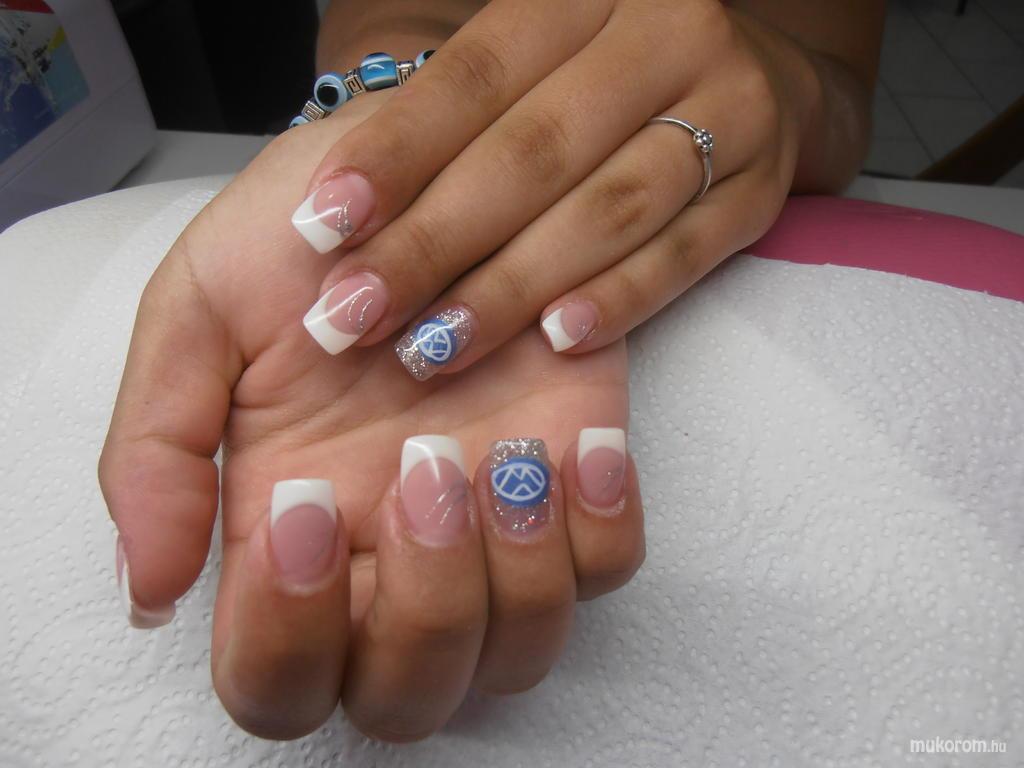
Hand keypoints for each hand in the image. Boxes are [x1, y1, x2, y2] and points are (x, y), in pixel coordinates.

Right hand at [98, 106, 644, 740]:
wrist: (426, 169)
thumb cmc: (307, 240)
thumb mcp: (200, 312)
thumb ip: (155, 449)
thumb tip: (152, 589)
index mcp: (291, 537)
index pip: (275, 679)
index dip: (287, 633)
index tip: (308, 499)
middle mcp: (392, 558)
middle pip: (408, 696)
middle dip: (423, 610)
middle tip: (420, 468)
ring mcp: (493, 532)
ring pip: (521, 652)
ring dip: (517, 572)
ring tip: (506, 451)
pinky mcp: (577, 487)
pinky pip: (609, 572)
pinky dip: (599, 526)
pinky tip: (577, 442)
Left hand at [290, 0, 840, 378]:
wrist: (762, 77)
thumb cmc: (608, 77)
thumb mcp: (538, 58)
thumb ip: (457, 111)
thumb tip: (340, 202)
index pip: (474, 78)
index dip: (396, 155)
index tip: (323, 226)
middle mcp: (663, 34)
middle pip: (533, 153)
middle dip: (434, 242)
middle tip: (356, 313)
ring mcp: (729, 109)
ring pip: (605, 210)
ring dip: (512, 287)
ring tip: (433, 347)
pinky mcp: (764, 186)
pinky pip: (685, 254)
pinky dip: (619, 298)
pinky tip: (557, 339)